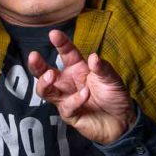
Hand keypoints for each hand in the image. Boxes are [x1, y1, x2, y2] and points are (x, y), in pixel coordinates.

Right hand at [27, 30, 134, 144]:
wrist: (122, 121)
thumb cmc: (114, 96)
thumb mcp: (112, 78)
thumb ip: (102, 68)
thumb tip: (93, 57)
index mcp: (77, 69)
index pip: (66, 53)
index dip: (60, 43)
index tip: (53, 33)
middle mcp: (67, 82)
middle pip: (45, 72)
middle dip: (37, 65)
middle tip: (34, 56)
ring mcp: (66, 98)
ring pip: (46, 91)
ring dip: (44, 83)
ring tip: (50, 75)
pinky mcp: (70, 114)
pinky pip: (66, 106)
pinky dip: (74, 99)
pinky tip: (85, 94)